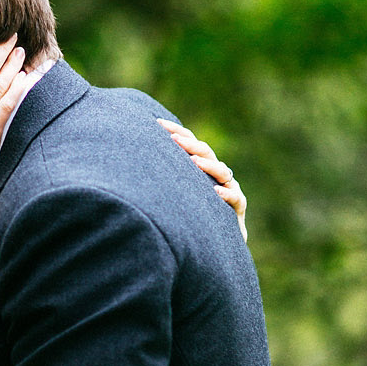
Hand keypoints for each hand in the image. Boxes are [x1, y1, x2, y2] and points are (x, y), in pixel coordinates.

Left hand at [160, 120, 247, 241]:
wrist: (218, 242)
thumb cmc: (191, 214)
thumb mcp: (174, 192)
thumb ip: (160, 177)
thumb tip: (129, 161)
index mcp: (201, 166)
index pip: (190, 142)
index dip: (176, 131)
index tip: (157, 122)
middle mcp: (215, 174)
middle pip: (205, 152)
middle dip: (189, 144)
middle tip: (173, 139)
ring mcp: (229, 188)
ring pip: (222, 172)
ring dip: (208, 165)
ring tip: (194, 162)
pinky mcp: (237, 208)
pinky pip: (235, 198)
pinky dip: (226, 194)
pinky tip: (215, 192)